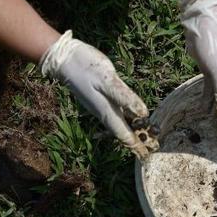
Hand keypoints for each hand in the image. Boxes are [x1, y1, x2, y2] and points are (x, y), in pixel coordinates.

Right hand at [39, 31, 151, 159]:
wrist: (64, 59)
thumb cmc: (86, 67)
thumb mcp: (107, 80)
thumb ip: (125, 97)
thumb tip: (144, 114)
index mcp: (107, 111)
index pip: (123, 134)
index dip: (135, 146)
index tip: (145, 157)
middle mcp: (104, 112)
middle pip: (122, 132)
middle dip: (136, 141)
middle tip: (151, 149)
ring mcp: (101, 106)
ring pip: (120, 124)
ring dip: (133, 131)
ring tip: (147, 136)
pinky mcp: (100, 98)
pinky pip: (117, 114)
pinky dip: (127, 119)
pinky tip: (133, 118)